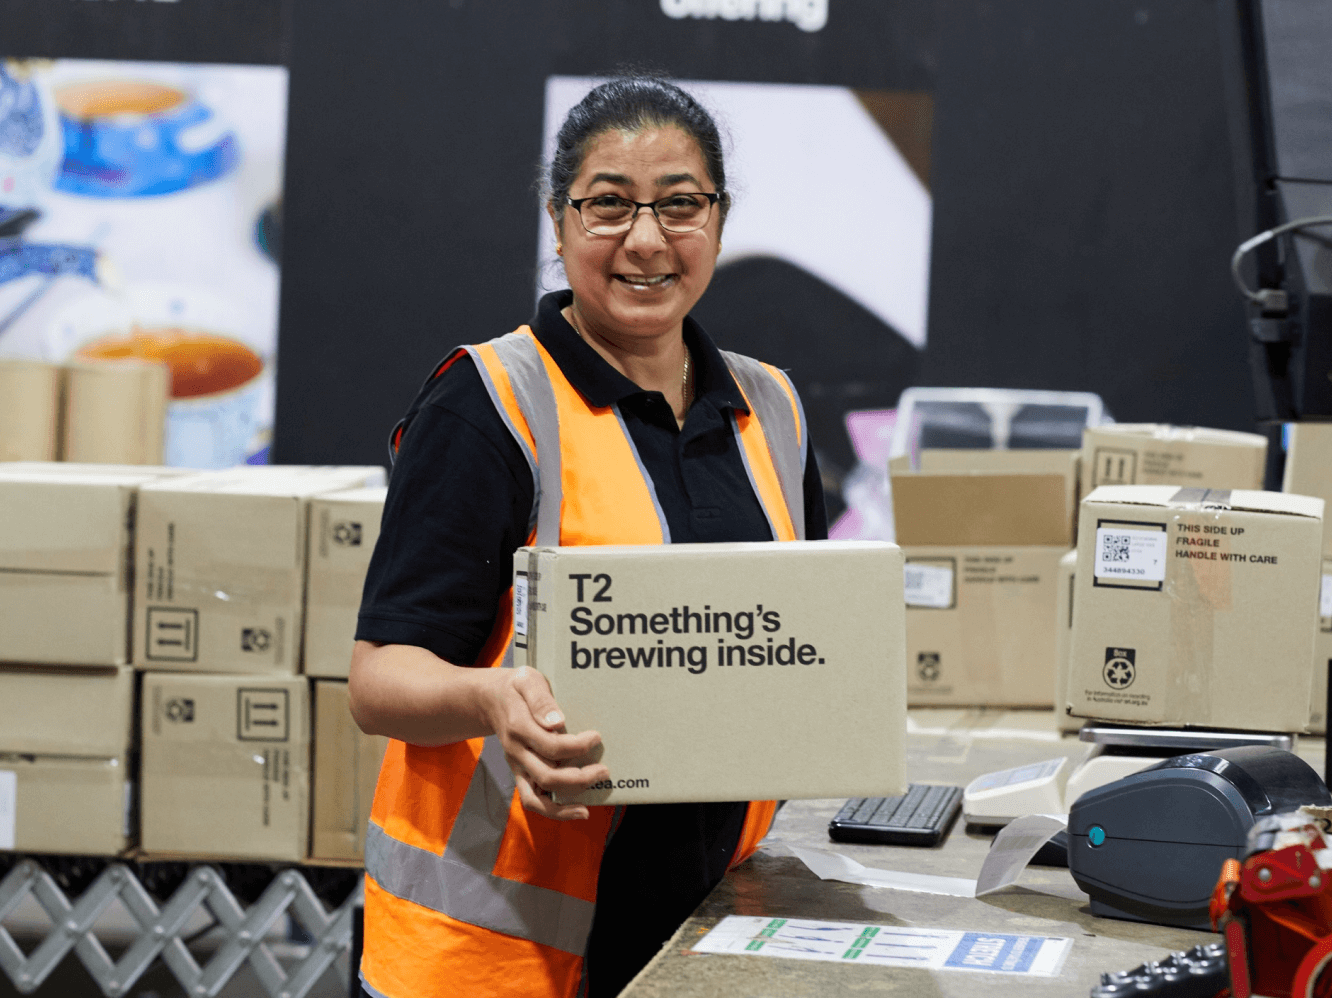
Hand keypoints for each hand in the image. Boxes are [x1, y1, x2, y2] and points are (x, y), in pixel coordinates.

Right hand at [485, 667, 609, 820]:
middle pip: (547, 776)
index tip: (596, 738)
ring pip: (535, 798)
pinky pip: (532, 800)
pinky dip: (552, 810)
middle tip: (604, 771)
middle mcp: (516, 751)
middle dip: (579, 778)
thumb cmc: (516, 688)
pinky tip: (575, 810)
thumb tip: (557, 723)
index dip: (577, 746)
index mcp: (519, 727)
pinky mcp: (520, 773)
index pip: (551, 746)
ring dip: (564, 805)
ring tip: (586, 808)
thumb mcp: (528, 681)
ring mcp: (517, 766)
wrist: (490, 699)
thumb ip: (541, 700)